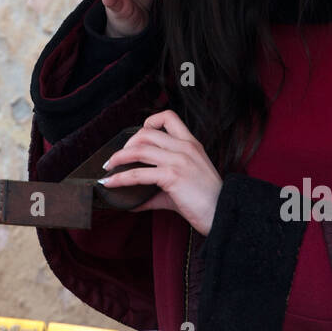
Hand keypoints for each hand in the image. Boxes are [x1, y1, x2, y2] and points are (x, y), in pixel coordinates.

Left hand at [99, 110, 222, 234]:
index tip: (137, 137)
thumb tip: (134, 200)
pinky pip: (138, 173)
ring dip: (118, 158)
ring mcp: (179, 160)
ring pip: (139, 149)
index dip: (149, 122)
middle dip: (126, 144)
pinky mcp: (172, 176)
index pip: (169, 117)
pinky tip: (110, 183)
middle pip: (146, 133)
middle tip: (117, 159)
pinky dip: (120, 178)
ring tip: (108, 168)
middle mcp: (184, 147)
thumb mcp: (184, 186)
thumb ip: (158, 189)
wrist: (223, 214)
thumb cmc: (207, 201)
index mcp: (191, 144)